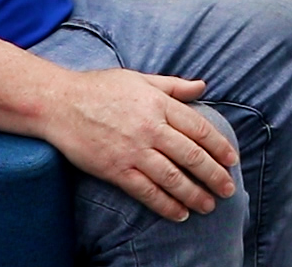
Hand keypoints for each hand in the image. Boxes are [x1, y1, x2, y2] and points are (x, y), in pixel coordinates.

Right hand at [45, 68, 239, 221]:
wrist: (59, 104)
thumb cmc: (99, 88)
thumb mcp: (139, 79)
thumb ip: (173, 86)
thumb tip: (202, 86)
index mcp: (159, 104)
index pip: (199, 128)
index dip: (219, 146)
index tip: (232, 159)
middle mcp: (150, 128)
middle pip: (191, 155)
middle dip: (214, 175)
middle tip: (229, 189)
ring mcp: (133, 151)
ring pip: (173, 177)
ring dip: (195, 194)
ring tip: (210, 205)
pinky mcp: (116, 170)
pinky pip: (147, 191)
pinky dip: (166, 204)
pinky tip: (180, 213)